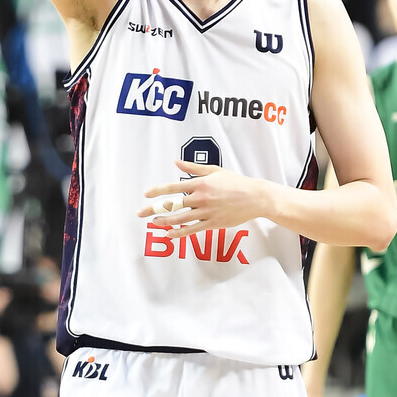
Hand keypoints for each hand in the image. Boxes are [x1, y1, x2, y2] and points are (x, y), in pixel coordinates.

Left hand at [137, 159, 268, 237]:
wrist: (255, 197)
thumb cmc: (235, 182)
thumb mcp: (214, 170)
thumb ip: (193, 168)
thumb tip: (176, 162)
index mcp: (200, 183)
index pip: (174, 187)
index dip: (158, 191)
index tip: (146, 194)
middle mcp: (201, 198)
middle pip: (172, 204)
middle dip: (154, 209)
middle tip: (140, 213)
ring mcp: (206, 212)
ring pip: (180, 218)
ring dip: (164, 221)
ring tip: (153, 222)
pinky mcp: (212, 223)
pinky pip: (192, 229)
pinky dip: (179, 232)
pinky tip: (169, 234)